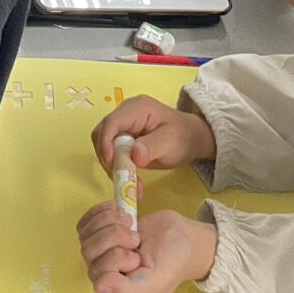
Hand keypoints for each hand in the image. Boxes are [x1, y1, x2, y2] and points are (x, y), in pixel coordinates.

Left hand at [77, 205, 216, 292]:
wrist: (183, 237)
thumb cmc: (173, 261)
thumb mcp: (158, 281)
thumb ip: (128, 292)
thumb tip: (99, 286)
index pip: (97, 273)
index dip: (115, 258)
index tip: (137, 257)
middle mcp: (106, 274)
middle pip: (89, 251)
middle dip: (115, 237)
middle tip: (136, 238)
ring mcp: (103, 252)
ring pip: (85, 235)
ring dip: (109, 222)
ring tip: (131, 223)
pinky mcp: (102, 233)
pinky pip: (86, 222)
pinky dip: (101, 211)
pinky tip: (118, 210)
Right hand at [91, 95, 214, 172]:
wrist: (190, 139)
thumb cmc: (182, 136)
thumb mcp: (170, 141)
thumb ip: (152, 147)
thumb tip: (134, 156)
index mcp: (136, 108)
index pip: (111, 122)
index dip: (106, 143)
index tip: (111, 164)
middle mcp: (125, 114)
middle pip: (103, 134)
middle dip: (108, 158)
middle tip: (121, 177)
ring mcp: (124, 126)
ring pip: (105, 146)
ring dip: (113, 166)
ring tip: (130, 183)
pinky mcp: (124, 138)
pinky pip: (112, 153)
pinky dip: (118, 168)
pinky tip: (132, 180)